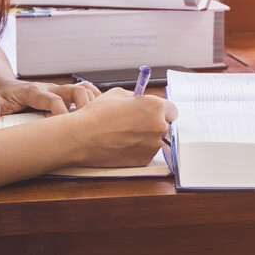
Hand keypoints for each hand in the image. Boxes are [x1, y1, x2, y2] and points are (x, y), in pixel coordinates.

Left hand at [0, 78, 101, 119]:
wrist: (3, 85)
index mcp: (33, 91)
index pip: (53, 100)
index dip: (62, 112)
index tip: (68, 127)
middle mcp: (49, 88)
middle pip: (74, 90)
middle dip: (84, 104)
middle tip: (89, 123)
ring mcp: (57, 89)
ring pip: (82, 88)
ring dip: (92, 100)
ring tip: (99, 117)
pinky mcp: (62, 93)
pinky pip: (83, 90)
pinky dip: (93, 98)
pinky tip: (98, 112)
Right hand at [64, 88, 178, 167]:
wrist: (82, 137)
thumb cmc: (97, 114)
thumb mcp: (117, 94)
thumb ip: (136, 97)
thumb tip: (142, 100)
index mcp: (155, 106)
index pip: (172, 110)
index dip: (161, 110)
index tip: (154, 112)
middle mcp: (158, 126)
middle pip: (165, 125)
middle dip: (153, 123)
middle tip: (135, 123)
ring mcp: (152, 145)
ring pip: (155, 140)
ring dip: (145, 137)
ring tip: (123, 133)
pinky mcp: (144, 160)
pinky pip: (146, 152)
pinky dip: (138, 149)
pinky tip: (121, 143)